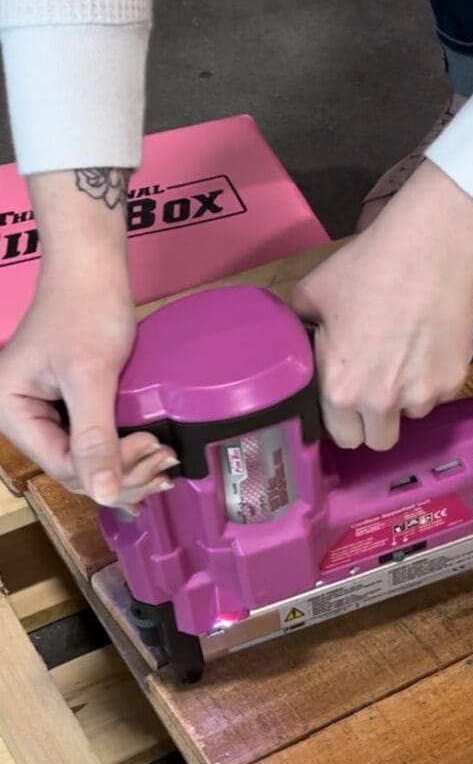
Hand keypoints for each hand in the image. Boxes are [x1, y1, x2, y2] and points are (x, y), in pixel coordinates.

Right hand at [0, 171, 176, 507]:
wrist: (93, 269)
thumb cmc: (86, 312)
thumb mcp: (90, 376)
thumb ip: (94, 437)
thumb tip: (104, 494)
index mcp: (12, 410)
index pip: (63, 467)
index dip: (110, 471)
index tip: (152, 450)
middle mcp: (23, 415)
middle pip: (76, 470)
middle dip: (123, 474)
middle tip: (165, 465)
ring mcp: (47, 411)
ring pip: (89, 461)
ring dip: (129, 468)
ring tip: (165, 465)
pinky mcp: (71, 405)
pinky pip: (96, 442)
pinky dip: (125, 453)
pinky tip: (152, 460)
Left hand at [292, 160, 472, 450]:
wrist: (431, 250)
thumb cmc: (369, 268)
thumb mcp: (315, 292)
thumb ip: (302, 325)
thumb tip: (298, 333)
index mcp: (340, 388)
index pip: (342, 437)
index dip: (344, 421)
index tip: (348, 405)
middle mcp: (381, 402)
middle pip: (380, 440)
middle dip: (376, 421)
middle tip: (377, 388)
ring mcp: (422, 394)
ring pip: (412, 414)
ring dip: (407, 397)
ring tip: (406, 355)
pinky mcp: (454, 381)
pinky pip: (439, 393)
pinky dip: (434, 377)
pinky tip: (429, 343)